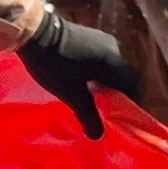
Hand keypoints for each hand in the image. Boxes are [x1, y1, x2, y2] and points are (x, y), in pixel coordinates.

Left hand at [16, 12, 140, 139]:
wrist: (35, 32)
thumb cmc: (56, 65)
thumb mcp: (72, 95)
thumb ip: (88, 116)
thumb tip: (98, 136)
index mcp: (114, 62)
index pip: (131, 85)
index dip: (127, 102)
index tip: (119, 115)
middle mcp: (114, 48)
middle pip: (122, 75)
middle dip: (115, 92)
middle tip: (105, 108)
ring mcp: (102, 39)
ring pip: (110, 66)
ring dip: (105, 81)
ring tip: (92, 96)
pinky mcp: (90, 34)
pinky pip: (101, 57)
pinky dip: (97, 70)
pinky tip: (83, 79)